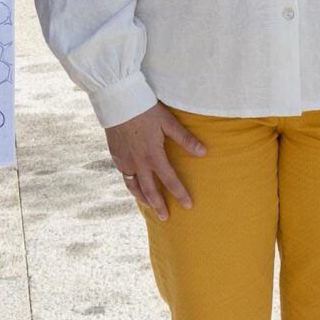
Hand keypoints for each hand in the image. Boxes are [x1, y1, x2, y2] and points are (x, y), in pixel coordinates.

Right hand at [106, 103, 204, 221]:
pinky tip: (134, 184)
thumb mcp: (168, 122)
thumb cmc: (145, 110)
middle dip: (158, 206)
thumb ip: (185, 139)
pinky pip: (124, 175)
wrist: (118, 101)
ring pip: (133, 186)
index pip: (170, 181)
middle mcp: (138, 163)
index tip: (188, 205)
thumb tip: (203, 152)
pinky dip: (131, 183)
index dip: (180, 194)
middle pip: (149, 191)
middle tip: (165, 218)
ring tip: (149, 205)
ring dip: (143, 198)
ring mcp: (125, 160)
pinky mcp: (115, 155)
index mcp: (153, 156)